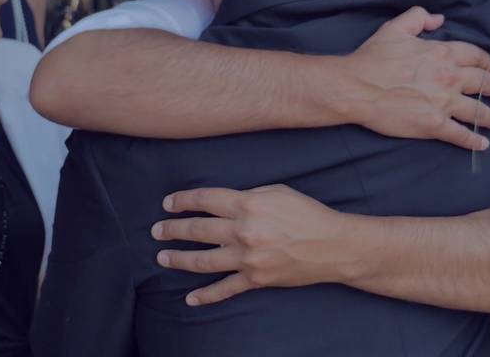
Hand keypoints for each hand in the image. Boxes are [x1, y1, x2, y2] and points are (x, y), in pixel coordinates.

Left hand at [152, 184, 351, 305]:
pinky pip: (225, 289)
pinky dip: (206, 296)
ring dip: (179, 258)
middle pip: (198, 230)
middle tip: (157, 230)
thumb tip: (224, 202)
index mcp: (248, 204)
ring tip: (162, 256)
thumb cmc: (307, 213)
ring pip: (203, 260)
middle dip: (173, 229)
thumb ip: (248, 195)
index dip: (183, 201)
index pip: (205, 200)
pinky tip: (190, 298)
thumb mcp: (277, 192)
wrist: (332, 246)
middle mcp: (243, 231)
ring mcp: (247, 258)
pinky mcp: (255, 279)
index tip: (168, 204)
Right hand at [340, 6, 489, 151]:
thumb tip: (439, 20)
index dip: (488, 62)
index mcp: (442, 53)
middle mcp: (449, 77)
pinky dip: (473, 139)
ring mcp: (443, 103)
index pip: (475, 56)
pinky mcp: (434, 124)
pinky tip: (482, 143)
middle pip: (482, 82)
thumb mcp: (395, 28)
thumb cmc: (373, 57)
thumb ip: (419, 17)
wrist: (357, 87)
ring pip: (476, 110)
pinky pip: (460, 134)